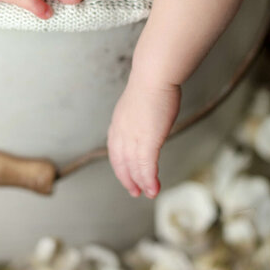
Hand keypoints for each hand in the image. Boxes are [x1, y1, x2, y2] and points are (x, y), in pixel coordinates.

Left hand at [106, 80, 180, 198]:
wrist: (154, 76)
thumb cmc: (153, 83)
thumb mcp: (141, 102)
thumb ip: (141, 115)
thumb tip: (149, 117)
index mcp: (118, 123)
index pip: (115, 151)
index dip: (121, 166)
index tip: (127, 175)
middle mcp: (122, 132)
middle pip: (121, 162)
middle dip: (128, 179)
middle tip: (135, 191)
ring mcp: (133, 138)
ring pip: (134, 167)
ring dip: (141, 183)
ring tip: (148, 193)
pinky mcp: (148, 141)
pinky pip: (147, 166)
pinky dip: (150, 179)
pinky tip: (154, 188)